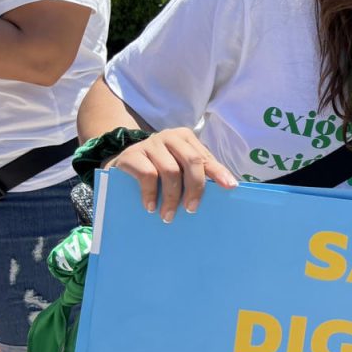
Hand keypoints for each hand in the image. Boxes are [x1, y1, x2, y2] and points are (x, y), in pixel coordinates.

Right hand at [104, 127, 237, 222]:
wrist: (122, 165)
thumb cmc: (158, 168)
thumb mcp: (180, 167)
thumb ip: (199, 172)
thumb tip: (226, 187)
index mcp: (186, 138)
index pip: (205, 158)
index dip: (218, 173)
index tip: (229, 187)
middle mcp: (170, 137)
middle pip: (191, 161)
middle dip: (195, 188)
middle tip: (192, 209)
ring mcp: (150, 143)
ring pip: (170, 170)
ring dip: (172, 197)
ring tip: (169, 215)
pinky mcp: (132, 155)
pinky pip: (147, 175)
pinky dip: (151, 194)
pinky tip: (152, 206)